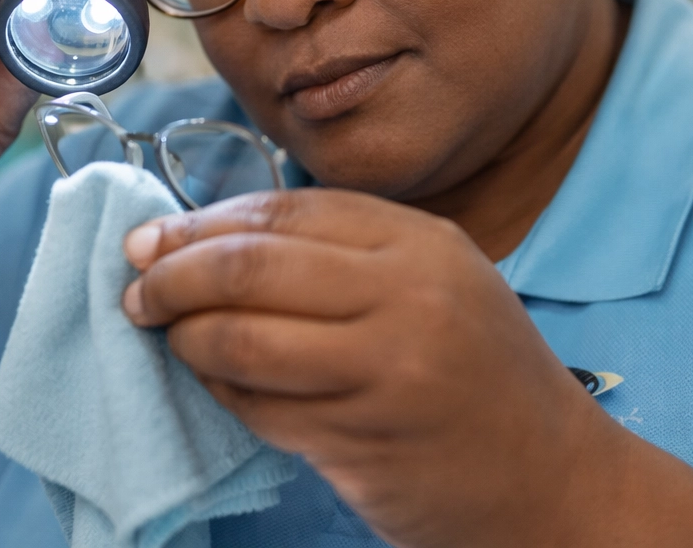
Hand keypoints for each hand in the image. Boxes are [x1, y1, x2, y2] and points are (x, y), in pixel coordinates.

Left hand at [120, 188, 611, 547]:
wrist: (555, 480)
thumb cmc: (481, 373)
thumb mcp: (434, 283)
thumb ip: (339, 255)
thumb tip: (207, 241)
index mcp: (419, 243)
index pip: (283, 212)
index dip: (202, 223)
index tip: (151, 240)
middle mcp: (406, 297)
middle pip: (250, 267)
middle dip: (173, 276)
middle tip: (138, 290)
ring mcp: (386, 373)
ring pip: (242, 341)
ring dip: (186, 340)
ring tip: (167, 338)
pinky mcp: (363, 444)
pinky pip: (260, 409)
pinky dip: (220, 394)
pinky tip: (214, 386)